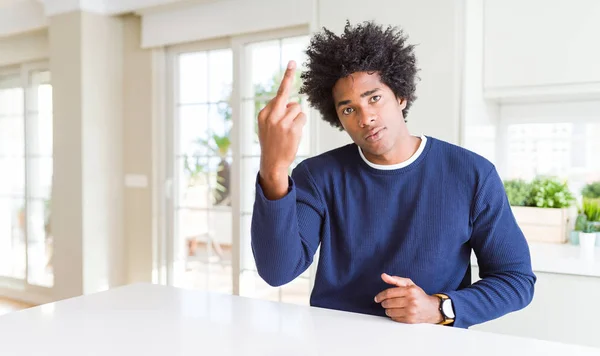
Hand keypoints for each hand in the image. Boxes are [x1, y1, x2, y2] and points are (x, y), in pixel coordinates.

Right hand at [257, 60, 306, 198]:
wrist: (272, 162)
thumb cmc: (271, 142)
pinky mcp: (292, 129)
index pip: (278, 93)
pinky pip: (302, 117)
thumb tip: (292, 103)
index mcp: (263, 113)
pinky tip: (293, 134)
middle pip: (288, 97)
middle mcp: (271, 115)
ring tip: (289, 130)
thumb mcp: (266, 126)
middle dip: (289, 86)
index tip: (293, 62)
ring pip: (297, 109)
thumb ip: (276, 112)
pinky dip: (300, 124)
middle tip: (291, 72)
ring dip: (296, 117)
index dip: (287, 78)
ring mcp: (282, 122)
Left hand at [374, 273, 442, 323]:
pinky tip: (398, 312)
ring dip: (388, 310)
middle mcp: (411, 301)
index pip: (389, 293)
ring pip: (390, 312)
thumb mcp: (409, 284)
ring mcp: (411, 311)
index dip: (380, 296)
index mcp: (410, 290)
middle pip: (388, 303)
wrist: (432, 308)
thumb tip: (383, 276)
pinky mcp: (410, 320)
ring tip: (393, 307)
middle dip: (384, 303)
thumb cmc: (419, 295)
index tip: (377, 298)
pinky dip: (393, 316)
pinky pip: (394, 318)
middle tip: (386, 302)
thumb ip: (395, 280)